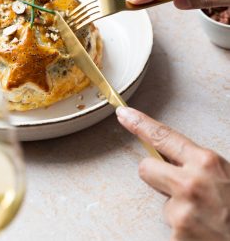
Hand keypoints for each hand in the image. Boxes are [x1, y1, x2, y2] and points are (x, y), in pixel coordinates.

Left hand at [117, 107, 229, 240]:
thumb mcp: (225, 173)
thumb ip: (199, 163)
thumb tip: (172, 154)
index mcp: (206, 162)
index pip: (162, 136)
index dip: (139, 124)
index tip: (124, 114)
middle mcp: (190, 183)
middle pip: (146, 168)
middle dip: (157, 176)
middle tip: (180, 189)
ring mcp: (182, 210)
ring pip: (163, 201)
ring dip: (178, 208)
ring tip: (204, 217)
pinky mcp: (178, 235)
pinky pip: (171, 226)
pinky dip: (183, 231)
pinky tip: (202, 233)